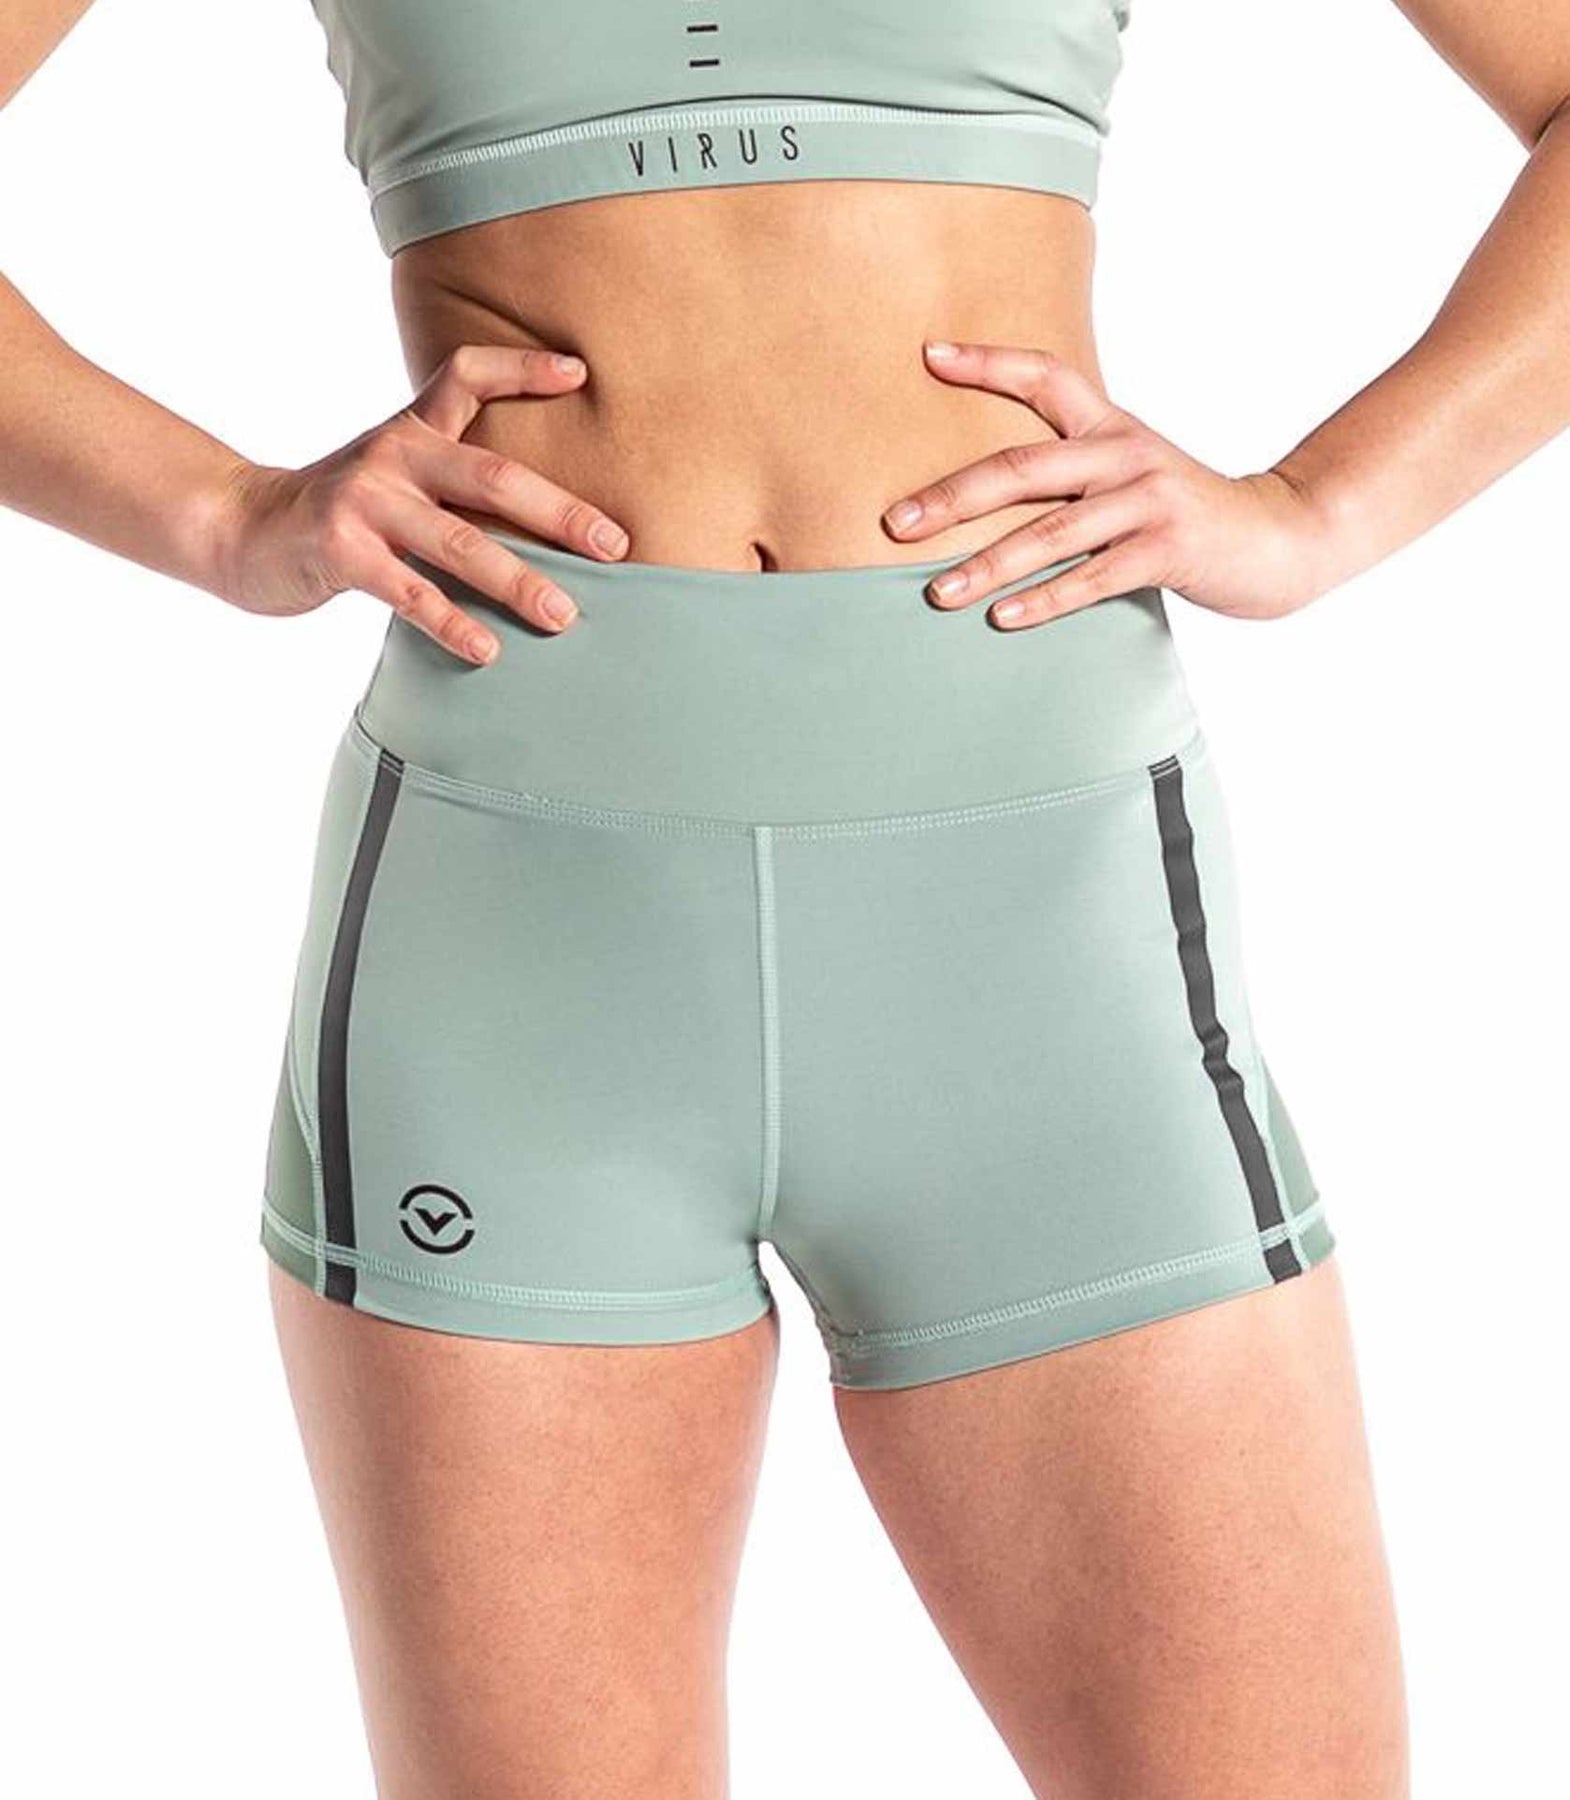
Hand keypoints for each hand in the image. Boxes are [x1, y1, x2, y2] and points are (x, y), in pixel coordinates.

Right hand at [212, 345, 628, 663]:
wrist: (241, 529)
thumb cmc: (343, 512)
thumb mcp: (394, 473)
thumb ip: (455, 478)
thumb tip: (550, 516)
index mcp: (412, 430)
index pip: (467, 376)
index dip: (522, 369)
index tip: (579, 373)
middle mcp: (393, 455)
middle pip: (491, 477)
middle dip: (559, 513)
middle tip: (614, 546)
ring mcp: (365, 501)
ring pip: (459, 543)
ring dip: (518, 582)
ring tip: (564, 615)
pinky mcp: (340, 551)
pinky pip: (410, 592)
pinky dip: (452, 622)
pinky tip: (488, 649)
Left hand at [882, 342, 1331, 630]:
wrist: (1276, 539)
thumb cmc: (1182, 513)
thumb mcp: (1130, 472)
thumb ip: (1070, 472)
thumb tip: (979, 493)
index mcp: (1109, 427)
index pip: (1044, 376)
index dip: (987, 362)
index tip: (929, 355)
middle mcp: (1124, 454)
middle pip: (1023, 467)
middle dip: (953, 498)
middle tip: (896, 524)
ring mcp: (1147, 501)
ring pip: (1051, 532)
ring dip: (987, 565)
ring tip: (938, 592)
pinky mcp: (1166, 549)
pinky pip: (1092, 578)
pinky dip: (1044, 601)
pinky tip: (1003, 618)